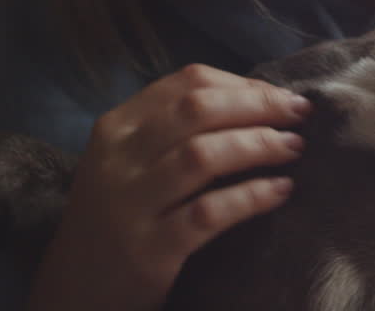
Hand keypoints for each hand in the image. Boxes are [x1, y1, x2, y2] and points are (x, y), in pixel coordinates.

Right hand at [24, 64, 311, 310]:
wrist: (74, 292)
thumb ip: (175, 129)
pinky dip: (252, 196)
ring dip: (260, 145)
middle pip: (199, 110)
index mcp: (117, 127)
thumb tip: (259, 98)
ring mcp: (130, 204)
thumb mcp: (130, 162)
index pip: (186, 83)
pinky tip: (281, 191)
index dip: (243, 84)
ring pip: (204, 155)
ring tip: (295, 148)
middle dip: (259, 105)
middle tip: (300, 114)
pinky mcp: (149, 249)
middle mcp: (119, 159)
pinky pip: (210, 212)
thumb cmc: (118, 217)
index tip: (280, 95)